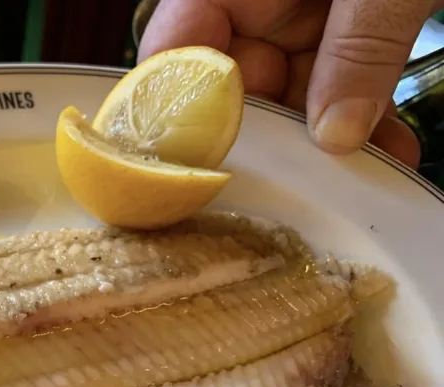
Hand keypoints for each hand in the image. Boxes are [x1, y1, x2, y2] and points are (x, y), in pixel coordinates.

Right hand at [139, 0, 443, 166]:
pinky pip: (338, 89)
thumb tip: (336, 136)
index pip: (177, 52)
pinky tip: (386, 153)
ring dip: (325, 145)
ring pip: (290, 102)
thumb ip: (358, 48)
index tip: (204, 171)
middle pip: (231, 93)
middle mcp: (252, 5)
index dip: (178, 114)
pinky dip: (364, 123)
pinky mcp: (338, 34)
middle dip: (269, 146)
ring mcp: (296, 21)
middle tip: (296, 190)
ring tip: (359, 180)